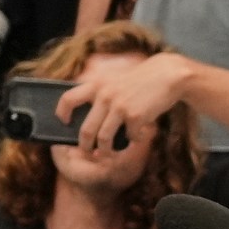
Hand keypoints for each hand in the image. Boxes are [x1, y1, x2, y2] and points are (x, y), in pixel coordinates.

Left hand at [64, 51, 190, 153]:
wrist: (166, 75)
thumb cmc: (139, 80)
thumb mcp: (113, 80)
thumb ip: (100, 93)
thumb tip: (88, 119)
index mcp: (96, 85)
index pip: (68, 99)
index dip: (62, 113)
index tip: (64, 121)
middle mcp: (104, 96)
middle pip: (86, 130)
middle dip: (84, 145)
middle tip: (86, 150)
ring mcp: (119, 107)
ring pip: (104, 139)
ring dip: (105, 150)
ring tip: (106, 153)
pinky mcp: (135, 117)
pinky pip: (129, 137)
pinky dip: (132, 140)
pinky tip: (137, 136)